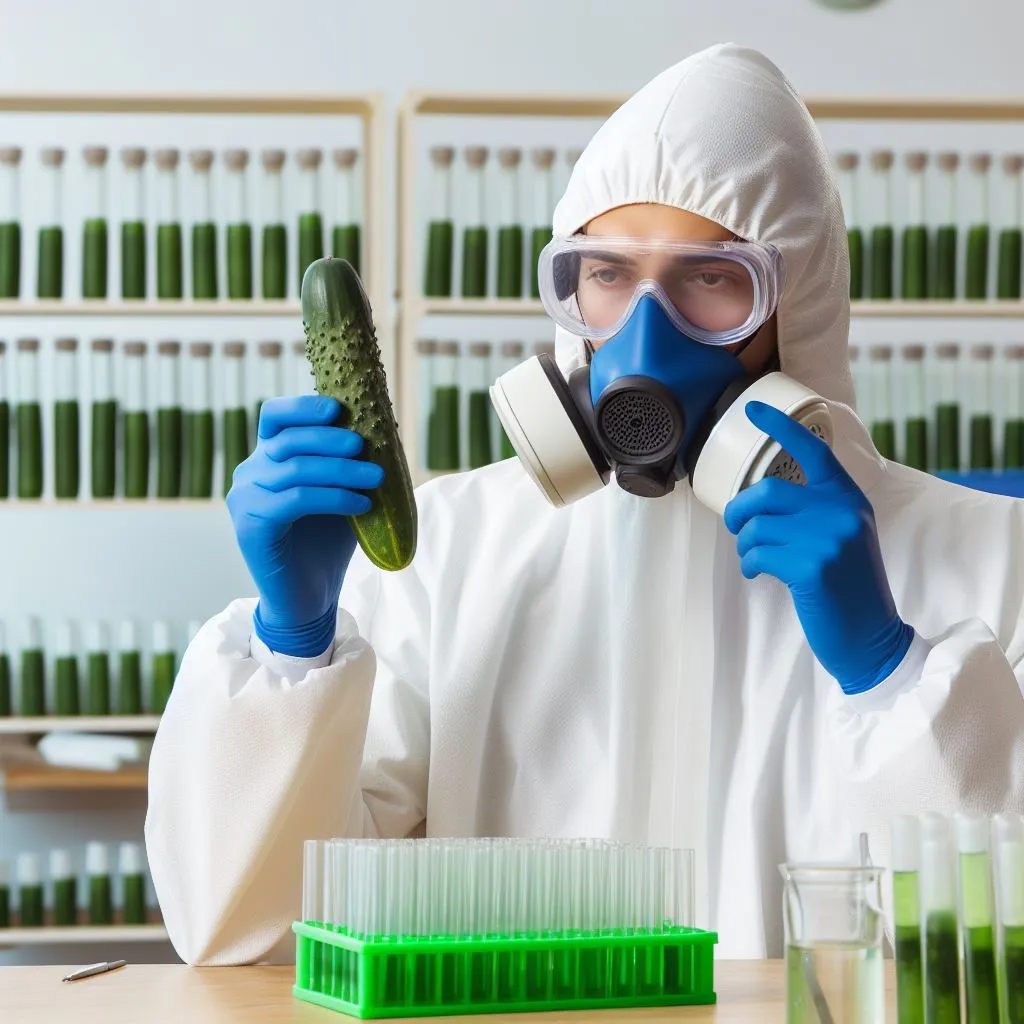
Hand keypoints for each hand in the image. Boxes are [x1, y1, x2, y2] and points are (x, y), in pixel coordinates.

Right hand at [227, 396, 383, 657]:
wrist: (309, 597)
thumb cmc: (327, 543)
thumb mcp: (343, 493)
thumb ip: (351, 464)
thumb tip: (387, 431)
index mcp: (269, 458)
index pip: (275, 417)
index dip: (303, 407)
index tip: (339, 409)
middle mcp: (250, 473)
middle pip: (288, 440)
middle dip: (330, 439)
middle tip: (365, 446)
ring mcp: (245, 499)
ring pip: (295, 470)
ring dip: (341, 471)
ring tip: (377, 478)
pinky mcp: (250, 527)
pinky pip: (295, 501)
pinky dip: (332, 498)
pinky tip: (361, 505)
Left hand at [723, 401, 913, 694]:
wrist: (870, 635)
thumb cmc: (847, 586)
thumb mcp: (844, 535)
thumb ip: (816, 509)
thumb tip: (761, 497)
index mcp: (848, 497)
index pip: (812, 449)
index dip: (780, 427)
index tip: (751, 409)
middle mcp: (840, 510)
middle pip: (766, 491)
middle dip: (739, 510)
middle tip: (736, 527)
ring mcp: (827, 537)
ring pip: (756, 526)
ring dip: (745, 545)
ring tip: (755, 559)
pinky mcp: (811, 566)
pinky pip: (757, 554)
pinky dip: (750, 565)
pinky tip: (759, 574)